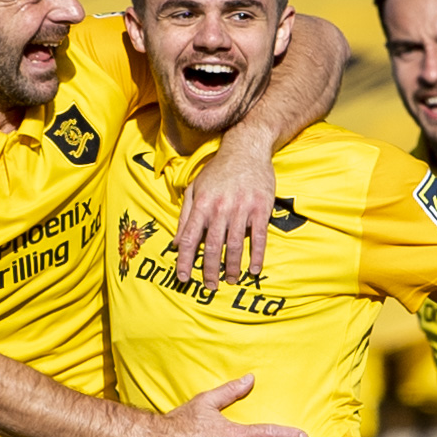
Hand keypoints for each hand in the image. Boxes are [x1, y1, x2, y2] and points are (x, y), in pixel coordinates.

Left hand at [175, 147, 275, 290]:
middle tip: (210, 287)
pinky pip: (259, 237)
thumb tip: (175, 243)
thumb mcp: (195, 189)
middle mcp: (220, 209)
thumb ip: (185, 217)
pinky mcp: (261, 209)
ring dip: (232, 267)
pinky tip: (253, 270)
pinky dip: (256, 256)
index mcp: (202, 205)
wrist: (246, 150)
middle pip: (212, 247)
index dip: (184, 261)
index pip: (189, 239)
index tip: (183, 278)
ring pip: (235, 245)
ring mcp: (242, 209)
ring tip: (231, 280)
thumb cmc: (217, 171)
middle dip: (209, 271)